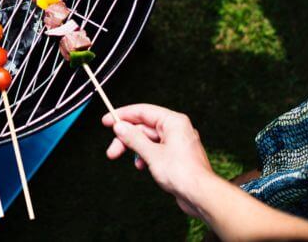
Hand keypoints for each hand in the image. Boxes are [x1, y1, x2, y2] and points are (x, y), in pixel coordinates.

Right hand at [102, 104, 216, 217]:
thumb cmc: (182, 173)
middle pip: (144, 127)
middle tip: (112, 151)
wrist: (201, 196)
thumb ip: (134, 138)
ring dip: (135, 149)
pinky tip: (142, 166)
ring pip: (149, 140)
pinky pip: (156, 150)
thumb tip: (120, 127)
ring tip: (130, 163)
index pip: (143, 111)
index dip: (123, 115)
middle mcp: (176, 129)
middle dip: (126, 139)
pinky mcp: (176, 156)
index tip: (106, 121)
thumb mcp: (151, 154)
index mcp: (173, 122)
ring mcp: (177, 143)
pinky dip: (145, 156)